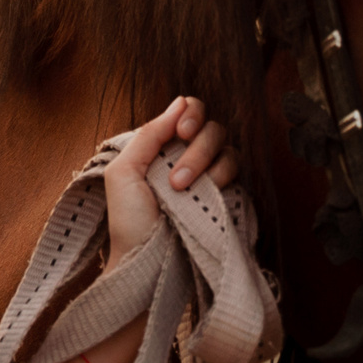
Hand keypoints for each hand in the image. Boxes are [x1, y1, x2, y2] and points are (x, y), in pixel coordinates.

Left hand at [103, 95, 239, 269]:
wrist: (144, 260)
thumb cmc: (128, 219)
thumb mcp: (124, 172)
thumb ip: (149, 135)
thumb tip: (179, 102)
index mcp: (163, 147)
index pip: (189, 112)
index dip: (192, 114)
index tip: (182, 132)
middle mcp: (189, 157)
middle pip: (212, 128)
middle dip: (197, 148)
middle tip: (177, 178)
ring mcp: (210, 177)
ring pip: (227, 149)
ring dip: (206, 165)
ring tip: (183, 191)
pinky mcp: (226, 196)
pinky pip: (238, 174)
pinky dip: (222, 179)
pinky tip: (205, 195)